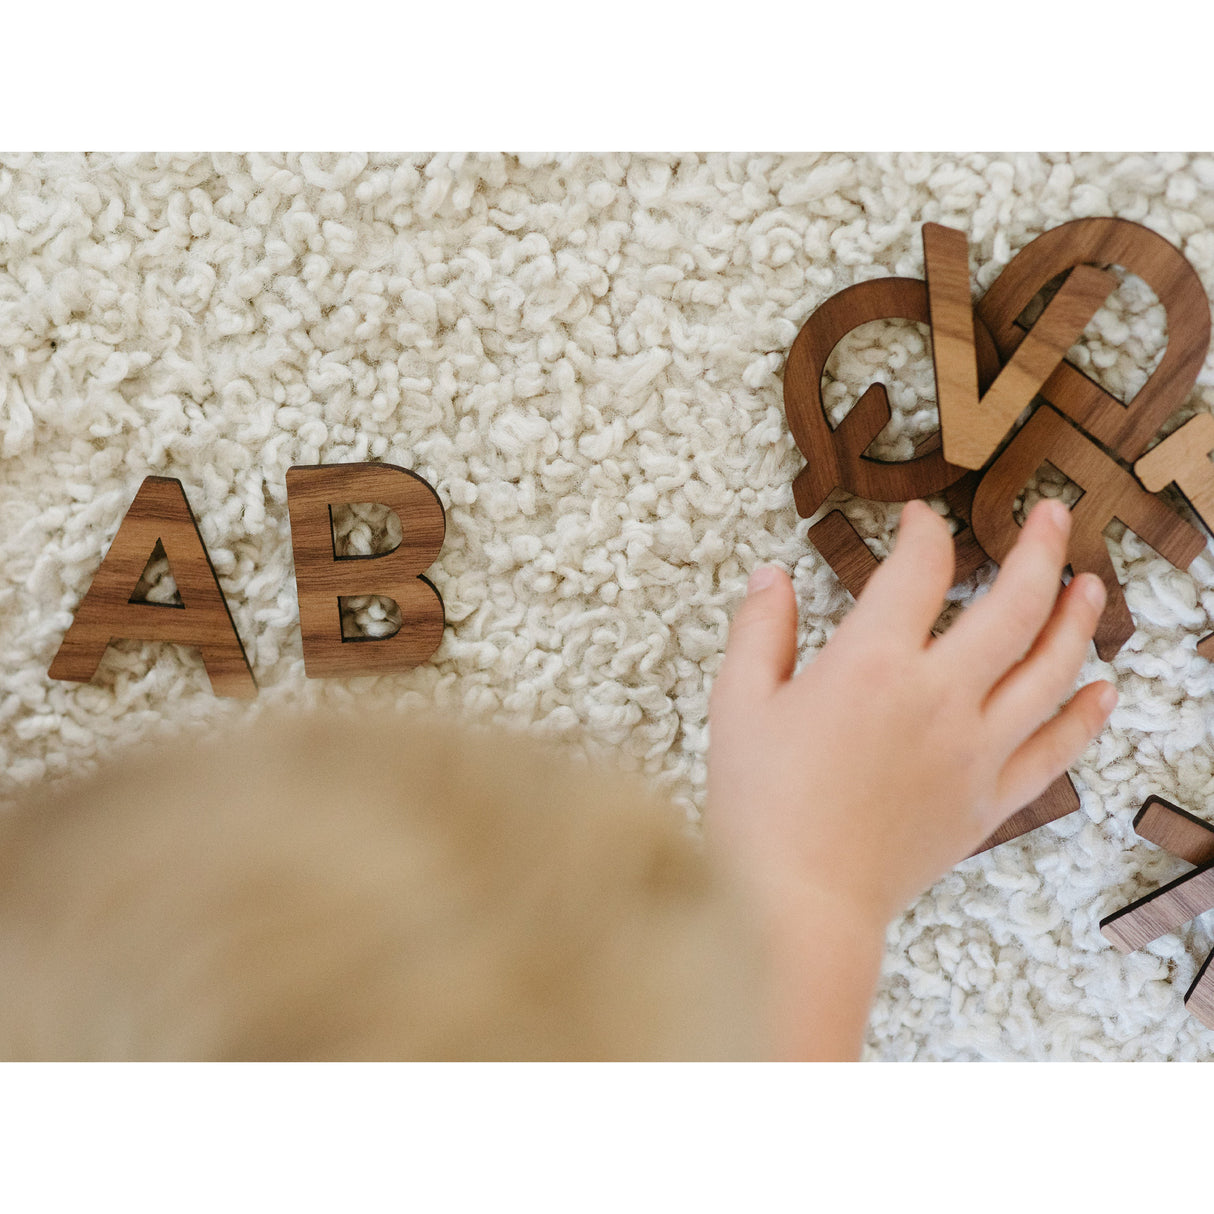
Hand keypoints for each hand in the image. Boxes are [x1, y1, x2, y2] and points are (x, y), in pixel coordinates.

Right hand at [706, 497, 1115, 933]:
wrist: (800, 904)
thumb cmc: (761, 805)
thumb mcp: (739, 704)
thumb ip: (760, 631)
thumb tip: (771, 577)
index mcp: (873, 664)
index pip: (919, 569)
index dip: (925, 532)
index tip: (921, 520)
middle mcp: (939, 697)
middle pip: (1015, 605)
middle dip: (1039, 548)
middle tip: (1054, 515)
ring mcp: (976, 750)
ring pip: (1051, 670)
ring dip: (1077, 618)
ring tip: (1090, 583)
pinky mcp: (990, 800)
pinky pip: (1056, 749)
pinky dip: (1086, 715)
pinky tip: (1103, 688)